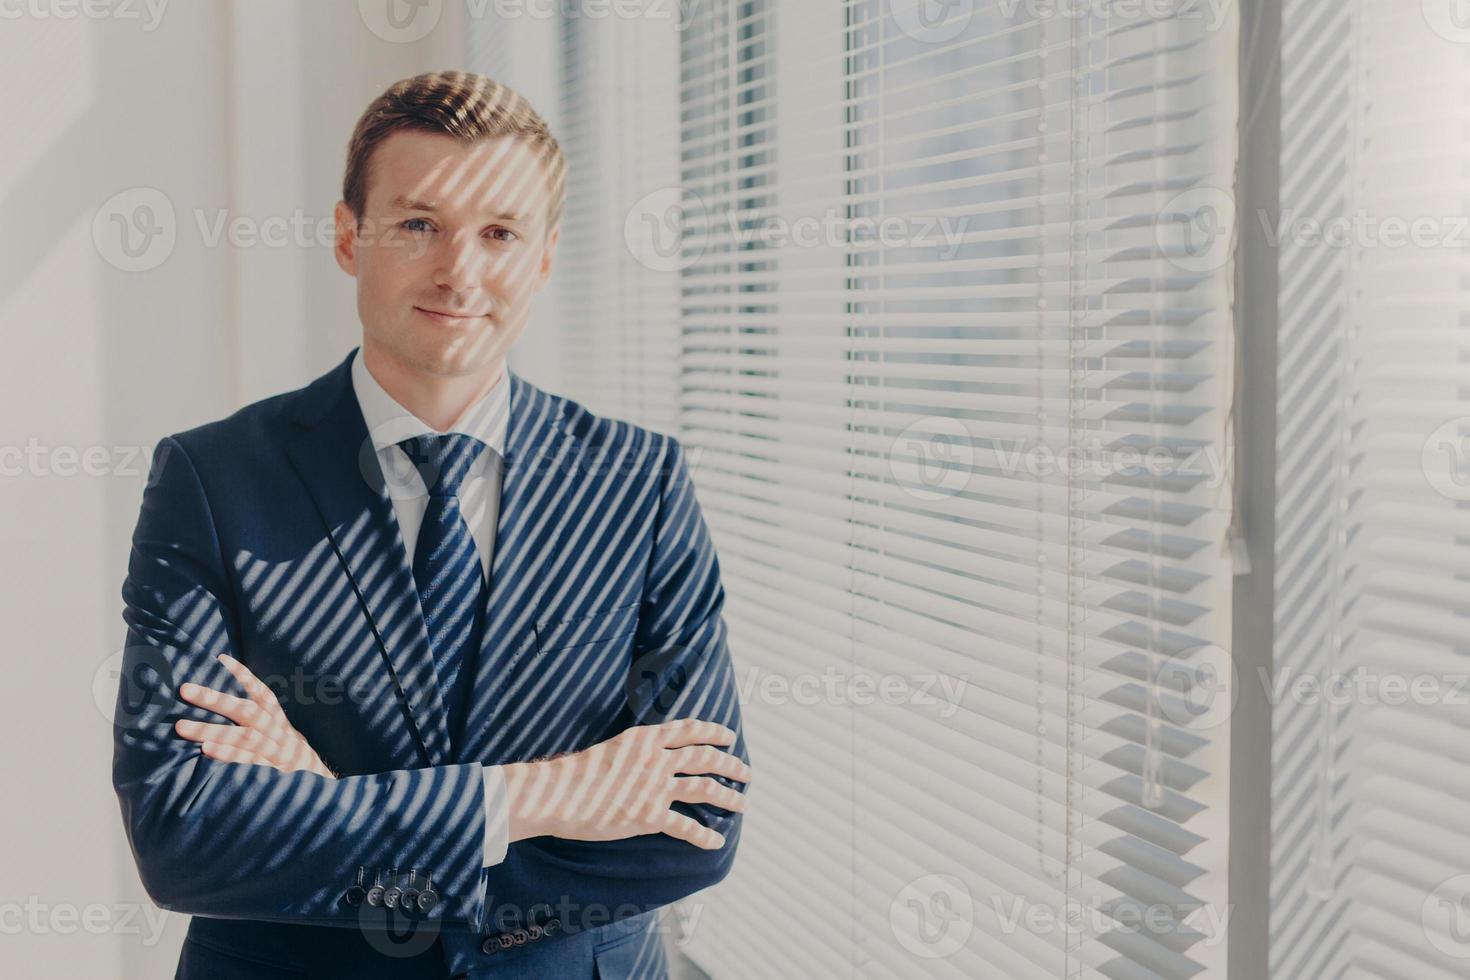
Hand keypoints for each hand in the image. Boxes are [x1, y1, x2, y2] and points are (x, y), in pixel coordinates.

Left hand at [174, 654, 336, 778]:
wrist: (316, 780)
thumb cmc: (289, 752)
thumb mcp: (282, 730)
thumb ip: (261, 716)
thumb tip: (233, 700)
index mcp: (277, 718)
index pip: (261, 692)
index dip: (243, 675)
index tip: (221, 658)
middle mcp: (274, 730)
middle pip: (243, 711)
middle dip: (213, 699)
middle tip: (185, 689)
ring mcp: (272, 749)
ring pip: (239, 735)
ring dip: (210, 729)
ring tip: (181, 726)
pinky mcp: (269, 769)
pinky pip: (245, 760)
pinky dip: (227, 754)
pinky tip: (206, 750)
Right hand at [502, 719, 750, 849]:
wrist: (557, 795)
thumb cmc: (577, 774)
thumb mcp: (613, 749)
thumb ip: (637, 751)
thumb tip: (651, 754)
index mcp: (645, 739)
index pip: (689, 730)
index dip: (713, 732)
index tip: (730, 736)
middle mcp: (655, 759)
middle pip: (704, 758)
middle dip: (730, 764)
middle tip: (746, 773)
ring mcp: (654, 787)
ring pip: (704, 788)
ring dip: (728, 796)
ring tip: (743, 804)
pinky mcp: (649, 816)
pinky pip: (686, 827)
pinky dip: (704, 836)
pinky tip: (716, 842)